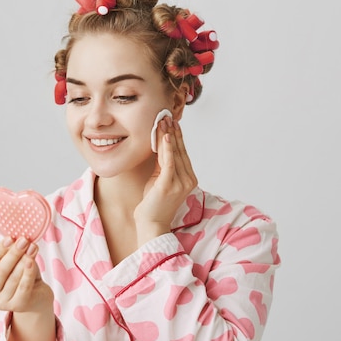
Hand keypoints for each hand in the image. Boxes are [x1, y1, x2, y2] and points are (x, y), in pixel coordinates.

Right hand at [0, 237, 53, 313]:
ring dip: (24, 260)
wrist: (35, 296)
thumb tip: (18, 237)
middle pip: (0, 270)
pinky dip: (28, 273)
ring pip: (13, 278)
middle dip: (13, 253)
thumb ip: (11, 252)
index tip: (10, 238)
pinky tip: (32, 261)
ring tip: (32, 247)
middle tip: (24, 240)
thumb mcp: (11, 263)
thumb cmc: (20, 275)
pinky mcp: (17, 306)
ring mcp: (2, 302)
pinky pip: (24, 286)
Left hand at [134, 117, 197, 242]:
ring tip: (164, 121)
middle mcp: (188, 180)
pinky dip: (167, 148)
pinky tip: (165, 136)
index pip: (182, 153)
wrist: (151, 224)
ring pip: (175, 154)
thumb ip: (162, 164)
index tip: (172, 122)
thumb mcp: (159, 179)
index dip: (177, 136)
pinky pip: (169, 162)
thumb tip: (160, 146)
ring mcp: (180, 183)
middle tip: (167, 116)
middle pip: (180, 150)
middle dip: (173, 132)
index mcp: (188, 178)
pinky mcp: (168, 185)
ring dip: (169, 135)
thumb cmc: (153, 203)